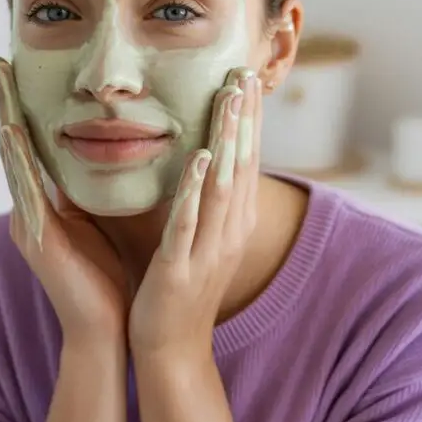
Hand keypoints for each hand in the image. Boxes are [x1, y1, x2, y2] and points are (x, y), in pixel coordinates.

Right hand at [0, 57, 128, 343]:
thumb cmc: (107, 279)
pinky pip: (28, 194)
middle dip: (5, 104)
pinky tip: (14, 135)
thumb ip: (89, 195)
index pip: (31, 148)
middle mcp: (29, 212)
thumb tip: (102, 160)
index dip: (22, 109)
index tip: (19, 71)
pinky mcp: (39, 241)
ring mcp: (29, 226)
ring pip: (14, 163)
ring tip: (0, 84)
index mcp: (44, 207)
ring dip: (6, 121)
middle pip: (14, 147)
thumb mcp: (97, 225)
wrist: (108, 329)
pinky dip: (20, 163)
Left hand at [129, 68, 261, 359]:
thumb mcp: (200, 239)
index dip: (249, 120)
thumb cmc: (180, 290)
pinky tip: (198, 157)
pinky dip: (196, 189)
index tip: (247, 78)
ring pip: (223, 185)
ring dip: (227, 140)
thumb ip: (203, 201)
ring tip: (229, 99)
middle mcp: (229, 232)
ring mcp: (208, 250)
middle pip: (242, 165)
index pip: (246, 161)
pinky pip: (191, 222)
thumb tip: (202, 161)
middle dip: (245, 118)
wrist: (171, 349)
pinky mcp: (180, 268)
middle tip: (246, 72)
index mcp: (233, 223)